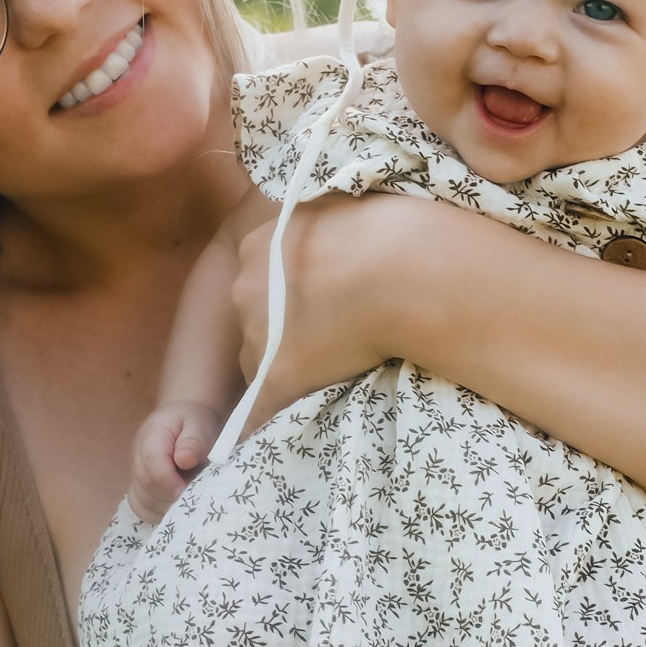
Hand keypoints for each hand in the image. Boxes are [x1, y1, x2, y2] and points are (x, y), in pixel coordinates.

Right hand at [127, 399, 226, 519]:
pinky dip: (159, 514)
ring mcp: (136, 474)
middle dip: (171, 496)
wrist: (185, 419)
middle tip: (194, 496)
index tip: (188, 489)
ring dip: (166, 507)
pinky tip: (177, 508)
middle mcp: (137, 457)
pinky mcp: (140, 488)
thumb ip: (193, 441)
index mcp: (151, 437)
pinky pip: (142, 509)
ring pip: (141, 502)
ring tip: (188, 500)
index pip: (151, 462)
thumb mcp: (199, 424)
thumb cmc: (194, 421)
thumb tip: (185, 460)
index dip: (168, 480)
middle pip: (145, 485)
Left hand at [228, 192, 412, 425]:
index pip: (260, 279)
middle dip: (282, 327)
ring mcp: (259, 335)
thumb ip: (316, 222)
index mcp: (257, 245)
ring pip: (260, 358)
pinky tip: (251, 440)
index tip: (315, 300)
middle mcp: (245, 288)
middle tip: (328, 329)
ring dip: (287, 363)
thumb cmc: (381, 230)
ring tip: (333, 361)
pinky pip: (256, 408)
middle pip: (254, 318)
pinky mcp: (280, 375)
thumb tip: (324, 223)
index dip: (286, 295)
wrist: (400, 269)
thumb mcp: (334, 206)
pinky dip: (253, 424)